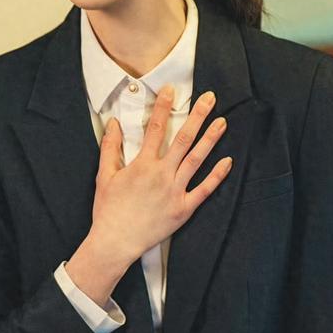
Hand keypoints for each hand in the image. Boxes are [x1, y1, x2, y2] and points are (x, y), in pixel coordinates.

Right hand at [64, 84, 230, 305]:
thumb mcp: (105, 176)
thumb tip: (113, 123)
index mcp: (142, 165)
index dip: (164, 107)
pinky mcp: (183, 209)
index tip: (171, 90)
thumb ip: (110, 147)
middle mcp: (162, 174)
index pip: (156, 129)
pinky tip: (228, 161)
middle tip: (209, 98)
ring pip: (197, 160)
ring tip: (222, 122)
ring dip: (211, 139)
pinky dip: (217, 175)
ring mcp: (175, 191)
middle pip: (184, 139)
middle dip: (198, 116)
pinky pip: (204, 190)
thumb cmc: (108, 210)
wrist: (115, 242)